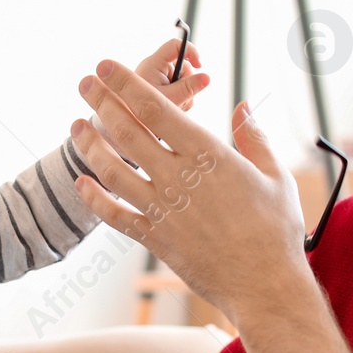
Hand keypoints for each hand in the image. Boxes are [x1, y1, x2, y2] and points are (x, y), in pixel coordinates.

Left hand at [69, 61, 308, 327]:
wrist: (264, 285)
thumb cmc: (277, 230)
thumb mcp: (275, 176)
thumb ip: (254, 138)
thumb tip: (243, 106)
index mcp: (208, 154)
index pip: (156, 108)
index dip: (126, 84)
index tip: (107, 67)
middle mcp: (178, 178)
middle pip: (127, 132)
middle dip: (101, 103)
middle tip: (84, 83)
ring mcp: (162, 210)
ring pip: (112, 171)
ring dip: (90, 146)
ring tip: (76, 126)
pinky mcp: (155, 239)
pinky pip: (115, 216)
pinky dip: (95, 199)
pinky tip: (82, 183)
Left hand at [88, 39, 208, 156]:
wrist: (126, 129)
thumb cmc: (141, 114)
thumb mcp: (169, 101)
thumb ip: (188, 88)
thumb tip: (207, 77)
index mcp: (152, 65)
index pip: (175, 46)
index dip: (191, 51)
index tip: (200, 65)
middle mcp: (154, 68)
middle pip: (182, 65)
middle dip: (187, 82)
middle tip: (182, 98)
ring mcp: (158, 79)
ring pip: (182, 80)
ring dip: (184, 94)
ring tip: (174, 107)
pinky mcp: (160, 89)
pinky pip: (178, 90)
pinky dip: (180, 100)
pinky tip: (173, 109)